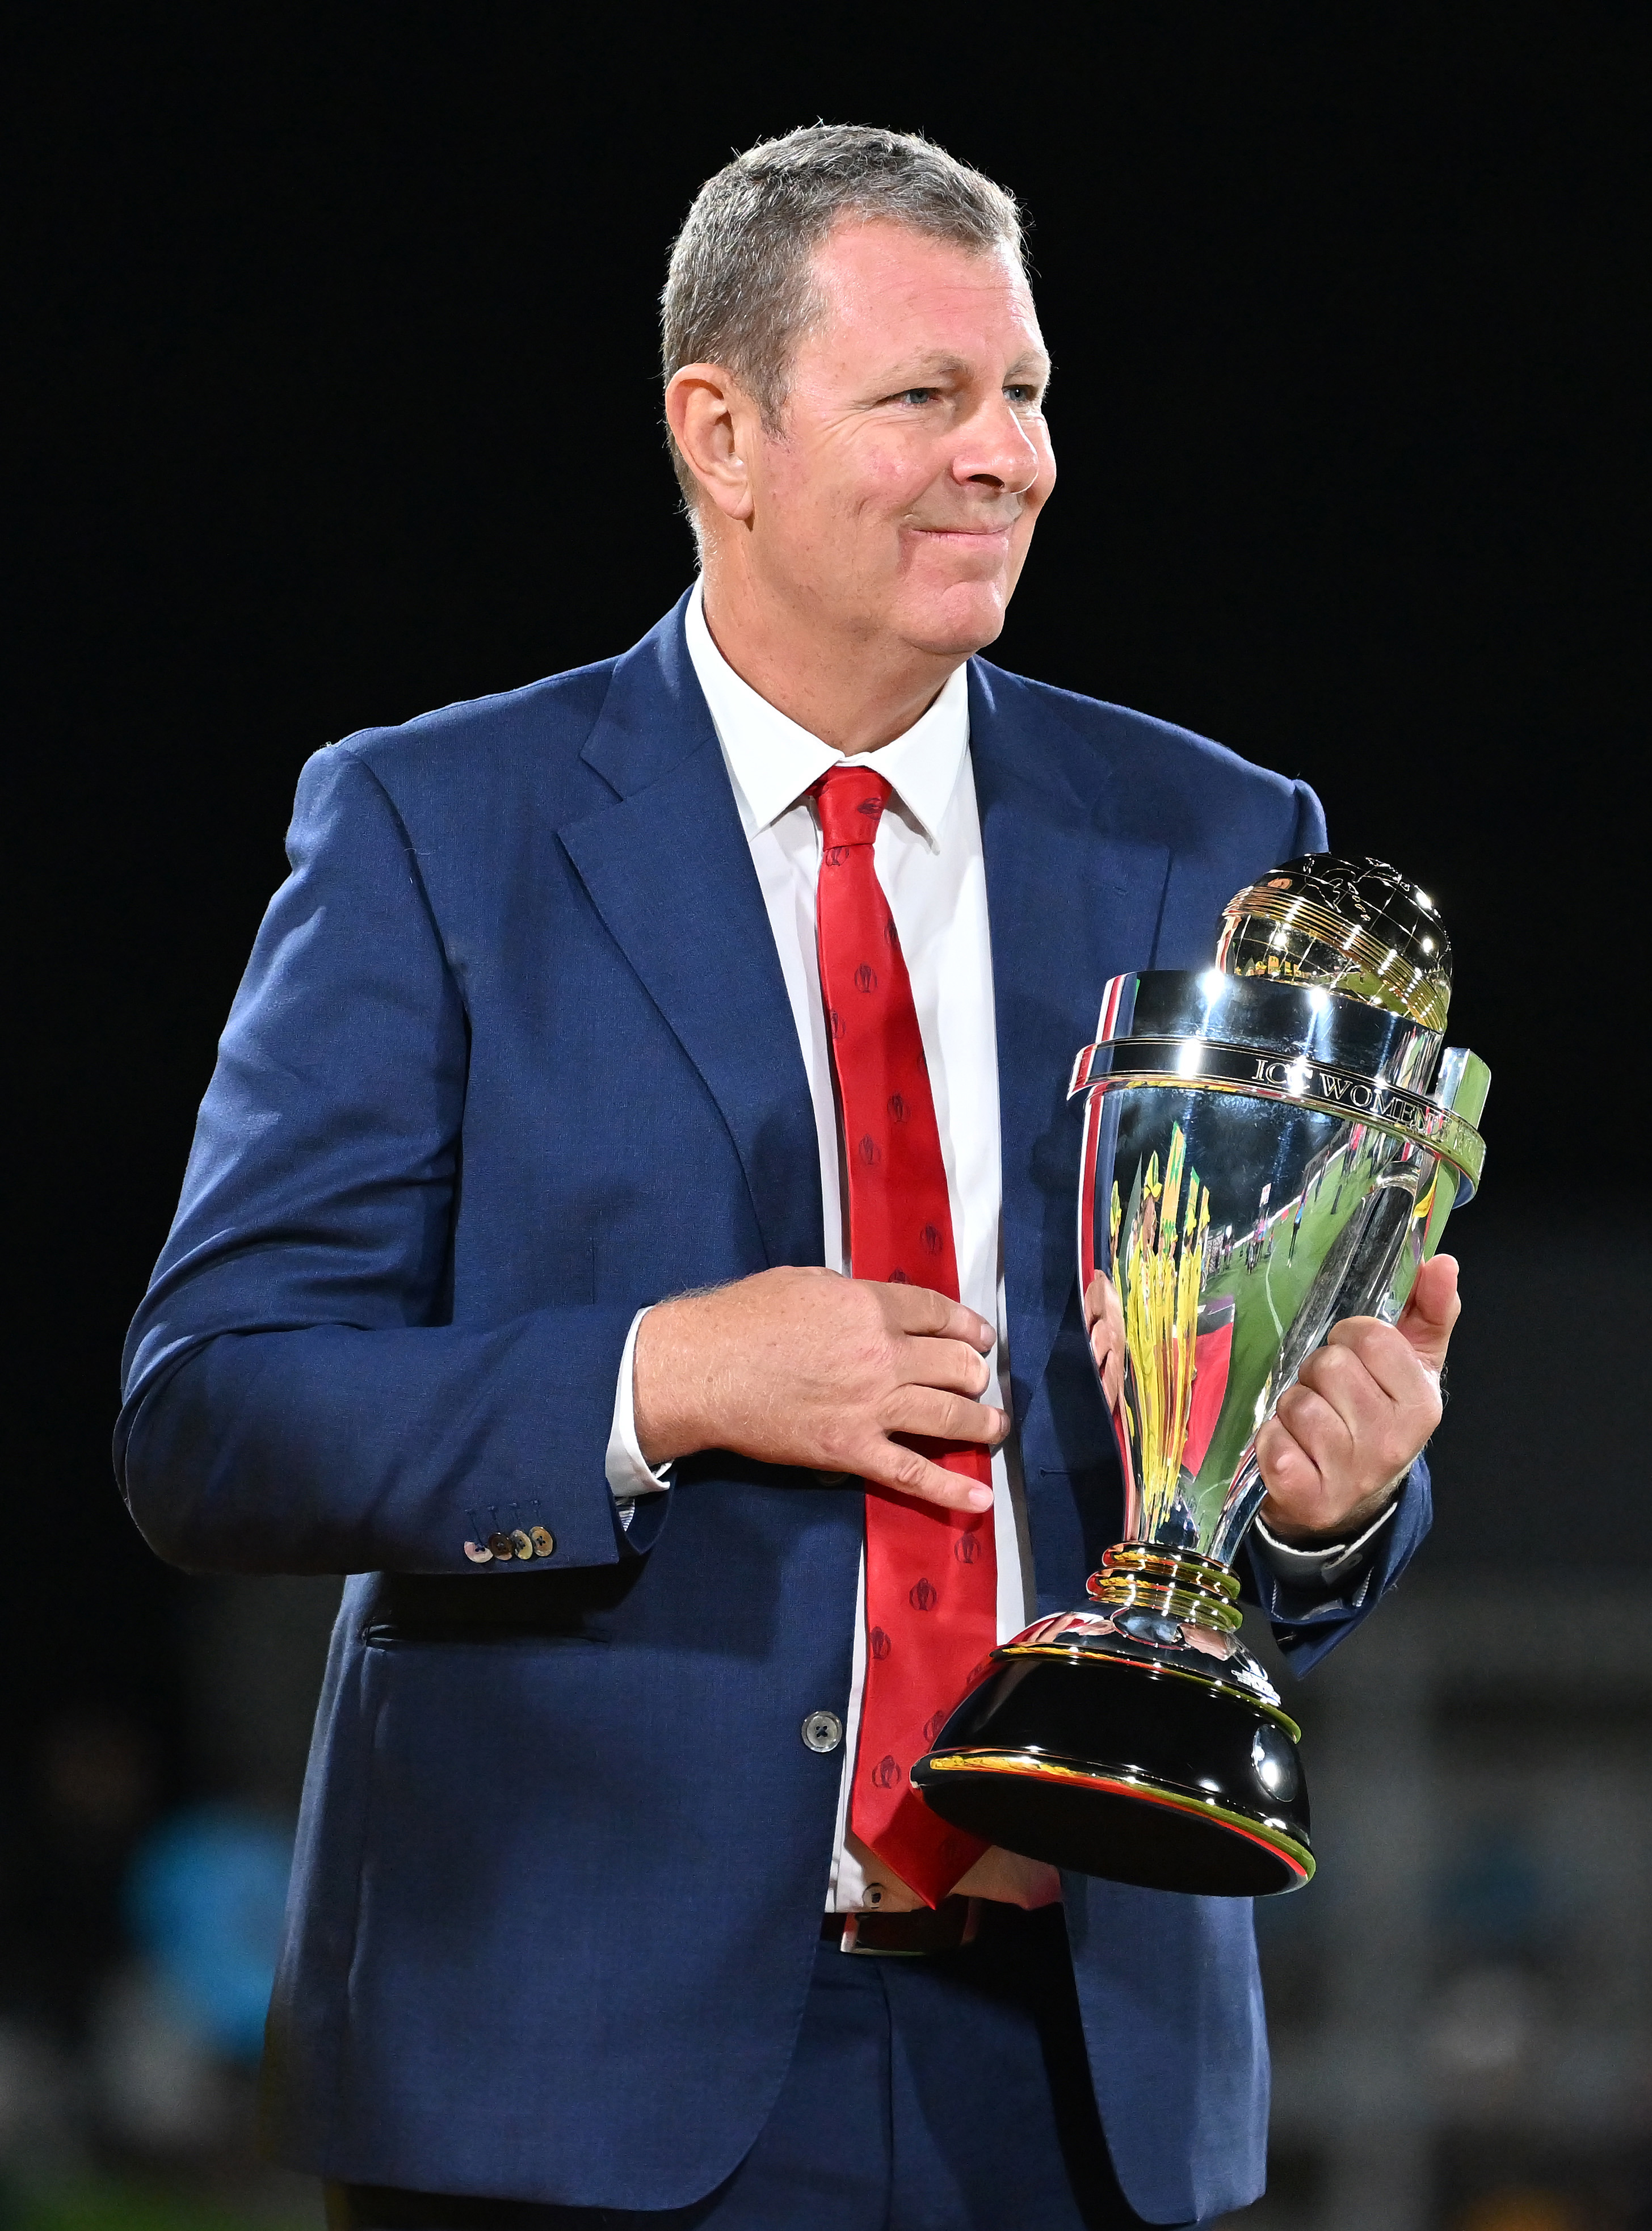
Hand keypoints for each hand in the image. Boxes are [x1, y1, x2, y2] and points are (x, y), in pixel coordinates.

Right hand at [631, 1265, 1003, 1511]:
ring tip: (995, 1426)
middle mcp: (882, 1355)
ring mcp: (871, 1406)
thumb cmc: (743, 1318)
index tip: (981, 1336)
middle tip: (978, 1380)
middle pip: (955, 1363)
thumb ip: (850, 1295)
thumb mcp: (804, 1282)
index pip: (938, 1313)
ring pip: (948, 1416)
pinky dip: (949, 1489)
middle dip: (974, 1373)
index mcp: (870, 1307)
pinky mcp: (851, 1449)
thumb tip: (873, 1309)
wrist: (702, 1370)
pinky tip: (980, 1499)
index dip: (967, 1325)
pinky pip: (910, 1473)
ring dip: (981, 1422)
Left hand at [1257, 1254, 1459, 1544]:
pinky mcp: (1308, 1495)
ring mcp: (1351, 1473)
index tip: (1354, 1359)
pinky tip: (1292, 1451)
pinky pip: (1272, 1443)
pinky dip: (1272, 1441)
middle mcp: (1392, 1442)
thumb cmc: (1377, 1418)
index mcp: (1421, 1404)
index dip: (1349, 1339)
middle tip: (1329, 1395)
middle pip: (1328, 1366)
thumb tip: (1442, 1262)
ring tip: (1311, 1425)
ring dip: (1292, 1408)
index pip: (1368, 1336)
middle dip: (1317, 1373)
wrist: (1350, 1498)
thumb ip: (1429, 1311)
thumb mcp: (1411, 1366)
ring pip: (1297, 1403)